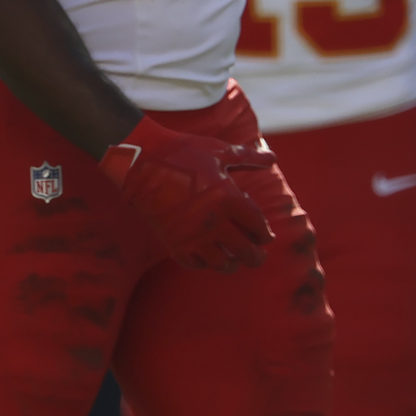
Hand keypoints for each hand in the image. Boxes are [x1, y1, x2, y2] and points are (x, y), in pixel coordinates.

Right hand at [102, 117, 271, 269]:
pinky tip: (208, 257)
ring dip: (231, 263)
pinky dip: (204, 263)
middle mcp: (215, 222)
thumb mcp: (220, 152)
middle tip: (259, 257)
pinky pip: (195, 263)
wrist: (142, 161)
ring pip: (221, 263)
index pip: (257, 226)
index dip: (265, 234)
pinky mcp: (174, 242)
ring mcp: (194, 236)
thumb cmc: (184, 152)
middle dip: (255, 257)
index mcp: (229, 200)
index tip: (267, 237)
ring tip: (234, 260)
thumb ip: (249, 157)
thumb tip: (272, 157)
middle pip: (244, 251)